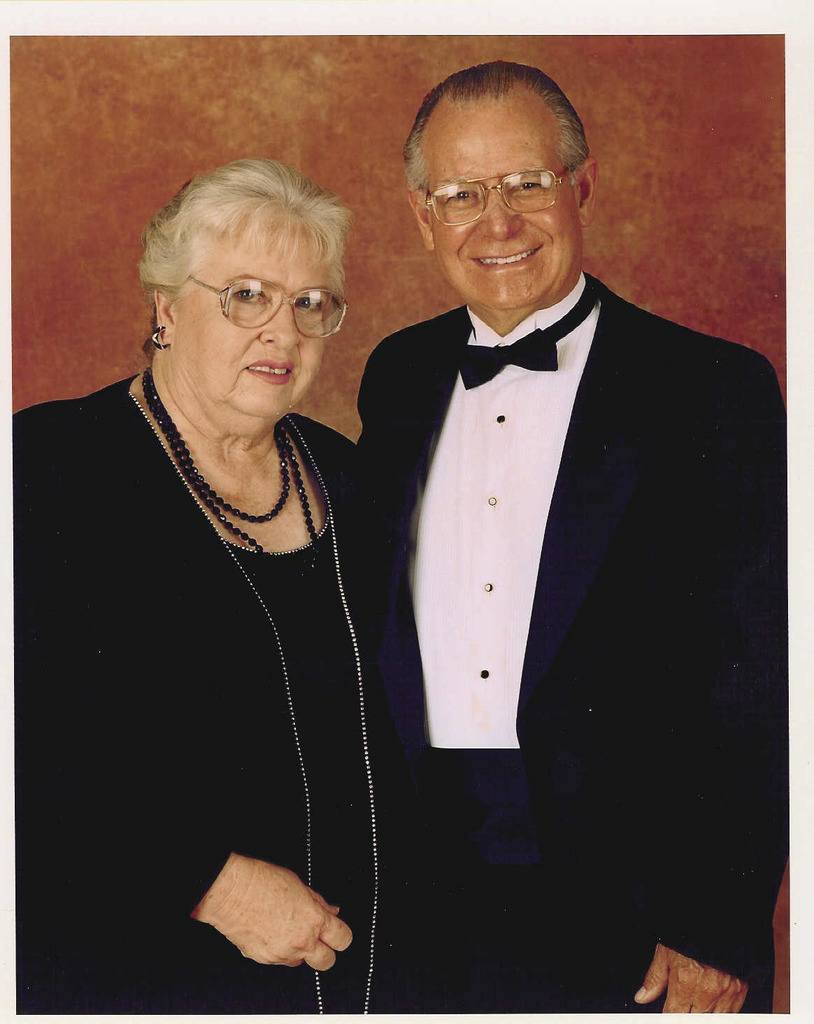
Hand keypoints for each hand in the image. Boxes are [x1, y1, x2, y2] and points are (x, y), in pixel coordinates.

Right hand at [191, 852, 351, 969]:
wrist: (231, 891)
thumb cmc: (262, 882)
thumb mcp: (299, 885)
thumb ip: (318, 902)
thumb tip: (331, 911)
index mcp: (314, 920)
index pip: (342, 939)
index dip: (341, 936)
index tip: (337, 932)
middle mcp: (301, 941)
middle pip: (327, 962)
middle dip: (325, 952)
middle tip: (318, 940)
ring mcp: (282, 953)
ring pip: (300, 962)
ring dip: (300, 951)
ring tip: (287, 929)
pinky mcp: (264, 959)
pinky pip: (279, 960)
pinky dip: (279, 950)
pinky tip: (270, 931)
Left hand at [634, 942, 747, 1012]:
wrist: (719, 919)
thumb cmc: (690, 932)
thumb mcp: (666, 950)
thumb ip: (655, 978)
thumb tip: (642, 997)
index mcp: (685, 980)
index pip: (673, 1015)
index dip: (668, 1015)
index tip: (668, 1011)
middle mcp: (706, 990)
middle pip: (693, 1019)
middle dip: (685, 1012)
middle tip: (683, 1002)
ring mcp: (726, 991)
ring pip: (712, 1019)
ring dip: (702, 1013)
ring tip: (696, 1000)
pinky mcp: (740, 989)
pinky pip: (731, 1012)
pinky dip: (721, 1011)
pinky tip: (712, 1001)